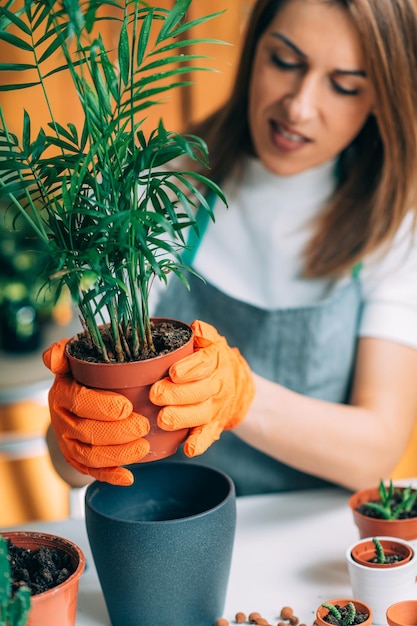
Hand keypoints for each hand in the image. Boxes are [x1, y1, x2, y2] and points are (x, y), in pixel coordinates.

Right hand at [42, 339, 149, 485]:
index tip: (127, 407)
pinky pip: (92, 472)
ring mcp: (69, 442)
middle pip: (87, 432)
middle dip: (117, 432)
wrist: (75, 397)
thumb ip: (65, 351)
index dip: (102, 406)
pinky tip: (128, 477)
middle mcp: (62, 421)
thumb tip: (54, 359)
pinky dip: (110, 476)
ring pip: (89, 455)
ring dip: (118, 455)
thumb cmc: (84, 374)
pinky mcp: (78, 459)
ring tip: (143, 447)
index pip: (79, 401)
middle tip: (143, 426)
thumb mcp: (74, 357)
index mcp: (62, 394)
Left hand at [150, 320, 254, 456]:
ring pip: (202, 414)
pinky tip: (189, 449)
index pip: (205, 364)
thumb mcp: (212, 341)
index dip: (190, 368)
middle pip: (201, 391)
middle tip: (156, 395)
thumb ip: (203, 333)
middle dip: (177, 394)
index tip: (173, 372)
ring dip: (183, 417)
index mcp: (216, 361)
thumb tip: (196, 327)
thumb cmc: (214, 359)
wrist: (239, 386)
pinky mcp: (214, 426)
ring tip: (164, 419)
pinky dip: (200, 443)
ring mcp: (217, 408)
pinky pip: (209, 435)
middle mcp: (219, 386)